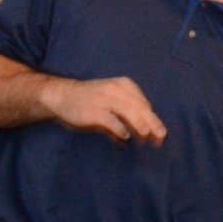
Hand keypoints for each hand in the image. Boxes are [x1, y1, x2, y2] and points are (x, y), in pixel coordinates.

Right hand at [44, 76, 165, 145]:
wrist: (61, 95)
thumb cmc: (92, 100)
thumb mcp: (114, 99)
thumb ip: (130, 112)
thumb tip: (148, 132)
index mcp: (124, 85)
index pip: (144, 103)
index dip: (154, 119)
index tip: (161, 133)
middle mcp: (115, 89)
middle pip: (139, 106)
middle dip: (152, 122)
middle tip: (160, 137)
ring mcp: (103, 99)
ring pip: (128, 110)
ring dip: (140, 124)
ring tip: (146, 135)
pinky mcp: (92, 110)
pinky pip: (110, 120)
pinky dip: (120, 129)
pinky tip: (125, 137)